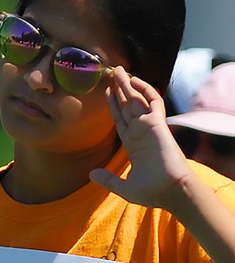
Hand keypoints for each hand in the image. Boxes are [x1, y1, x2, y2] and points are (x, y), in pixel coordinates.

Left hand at [90, 66, 192, 210]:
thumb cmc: (152, 192)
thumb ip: (108, 180)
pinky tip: (133, 80)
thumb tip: (92, 174)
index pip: (121, 119)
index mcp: (133, 144)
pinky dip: (144, 89)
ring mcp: (149, 127)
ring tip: (117, 70)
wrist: (170, 191)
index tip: (106, 92)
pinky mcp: (158, 124)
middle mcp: (140, 132)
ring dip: (127, 84)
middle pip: (127, 105)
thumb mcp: (124, 187)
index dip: (114, 105)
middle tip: (110, 72)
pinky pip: (152, 101)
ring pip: (136, 100)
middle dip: (119, 89)